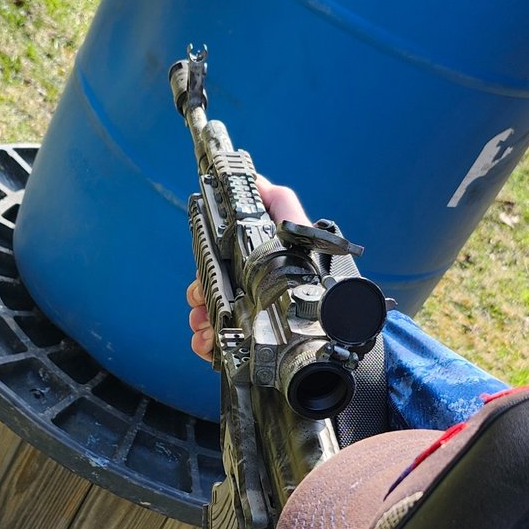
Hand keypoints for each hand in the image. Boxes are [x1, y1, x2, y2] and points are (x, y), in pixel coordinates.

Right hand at [187, 176, 306, 362]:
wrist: (329, 332)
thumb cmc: (318, 281)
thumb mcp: (299, 235)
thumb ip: (281, 204)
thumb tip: (257, 180)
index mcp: (256, 270)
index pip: (221, 263)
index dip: (207, 262)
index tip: (203, 267)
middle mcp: (248, 295)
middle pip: (209, 289)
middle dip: (200, 292)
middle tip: (201, 295)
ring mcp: (245, 323)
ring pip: (206, 316)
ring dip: (199, 318)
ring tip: (205, 322)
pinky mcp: (243, 348)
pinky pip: (212, 345)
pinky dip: (203, 343)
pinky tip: (207, 341)